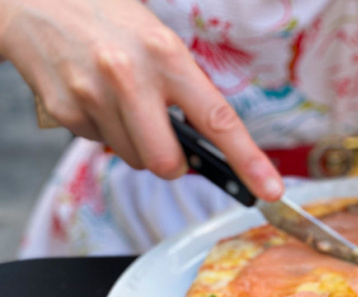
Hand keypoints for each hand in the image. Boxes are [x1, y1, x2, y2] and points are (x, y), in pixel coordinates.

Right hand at [0, 0, 282, 199]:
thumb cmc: (111, 21)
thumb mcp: (159, 42)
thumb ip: (185, 89)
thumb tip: (209, 144)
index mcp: (167, 56)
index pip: (217, 120)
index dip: (248, 161)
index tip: (269, 189)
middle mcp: (130, 76)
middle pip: (166, 162)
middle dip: (173, 164)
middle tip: (169, 142)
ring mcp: (92, 95)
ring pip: (133, 159)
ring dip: (137, 145)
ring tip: (124, 104)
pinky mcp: (64, 109)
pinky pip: (100, 145)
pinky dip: (105, 132)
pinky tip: (97, 98)